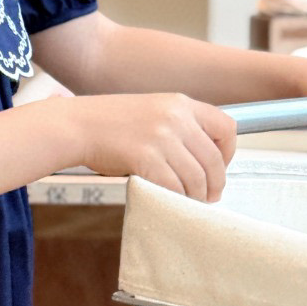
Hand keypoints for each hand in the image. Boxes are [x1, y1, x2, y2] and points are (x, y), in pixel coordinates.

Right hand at [67, 92, 238, 202]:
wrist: (77, 125)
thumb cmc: (108, 122)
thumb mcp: (151, 110)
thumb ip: (177, 126)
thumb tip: (198, 156)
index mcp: (181, 103)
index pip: (226, 127)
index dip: (229, 153)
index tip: (220, 167)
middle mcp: (176, 118)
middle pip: (213, 159)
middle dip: (215, 184)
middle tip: (210, 197)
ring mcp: (161, 138)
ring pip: (196, 177)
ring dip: (196, 196)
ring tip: (190, 202)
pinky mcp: (145, 157)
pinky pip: (173, 186)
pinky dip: (176, 198)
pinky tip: (171, 201)